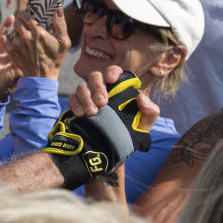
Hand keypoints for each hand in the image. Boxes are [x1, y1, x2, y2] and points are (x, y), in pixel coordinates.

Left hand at [5, 8, 68, 79]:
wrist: (42, 77)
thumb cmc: (55, 60)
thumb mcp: (64, 43)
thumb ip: (61, 25)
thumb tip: (58, 9)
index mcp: (38, 32)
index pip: (25, 15)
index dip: (26, 13)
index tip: (28, 16)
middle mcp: (26, 37)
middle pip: (17, 21)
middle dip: (21, 21)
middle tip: (25, 24)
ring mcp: (17, 44)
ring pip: (12, 30)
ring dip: (16, 30)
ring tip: (22, 33)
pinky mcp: (11, 51)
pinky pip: (4, 38)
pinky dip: (6, 35)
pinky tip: (12, 37)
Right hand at [43, 67, 154, 188]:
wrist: (112, 150)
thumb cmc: (130, 133)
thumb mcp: (144, 125)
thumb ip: (150, 112)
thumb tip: (141, 98)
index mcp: (118, 89)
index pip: (114, 72)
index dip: (111, 72)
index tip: (111, 80)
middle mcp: (102, 90)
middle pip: (95, 76)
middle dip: (97, 87)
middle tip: (102, 102)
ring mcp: (88, 97)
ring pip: (81, 86)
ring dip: (86, 97)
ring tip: (92, 113)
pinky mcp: (77, 106)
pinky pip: (72, 99)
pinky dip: (75, 104)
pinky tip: (80, 115)